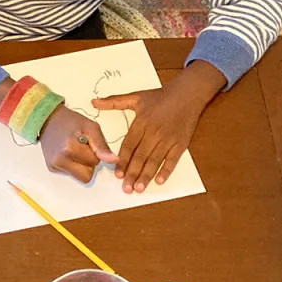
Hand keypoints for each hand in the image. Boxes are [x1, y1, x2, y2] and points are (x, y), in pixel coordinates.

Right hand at [38, 106, 117, 182]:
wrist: (48, 119)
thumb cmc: (71, 121)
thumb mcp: (91, 128)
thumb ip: (102, 146)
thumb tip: (114, 161)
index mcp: (70, 148)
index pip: (95, 162)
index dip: (95, 152)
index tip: (87, 142)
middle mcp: (60, 160)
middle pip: (87, 176)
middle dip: (89, 163)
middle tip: (82, 148)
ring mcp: (54, 165)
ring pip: (79, 177)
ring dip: (82, 166)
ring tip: (76, 151)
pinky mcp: (51, 168)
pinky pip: (70, 174)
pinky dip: (73, 165)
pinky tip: (68, 153)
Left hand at [94, 62, 223, 192]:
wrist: (188, 93)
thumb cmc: (161, 96)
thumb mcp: (136, 97)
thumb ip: (114, 102)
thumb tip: (94, 101)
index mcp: (142, 123)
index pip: (129, 146)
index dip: (122, 161)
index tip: (117, 174)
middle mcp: (154, 133)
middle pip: (141, 157)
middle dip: (133, 173)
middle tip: (126, 188)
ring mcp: (168, 139)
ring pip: (155, 160)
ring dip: (147, 175)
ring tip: (139, 188)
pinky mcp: (181, 143)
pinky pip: (173, 159)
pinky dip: (166, 170)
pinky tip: (159, 180)